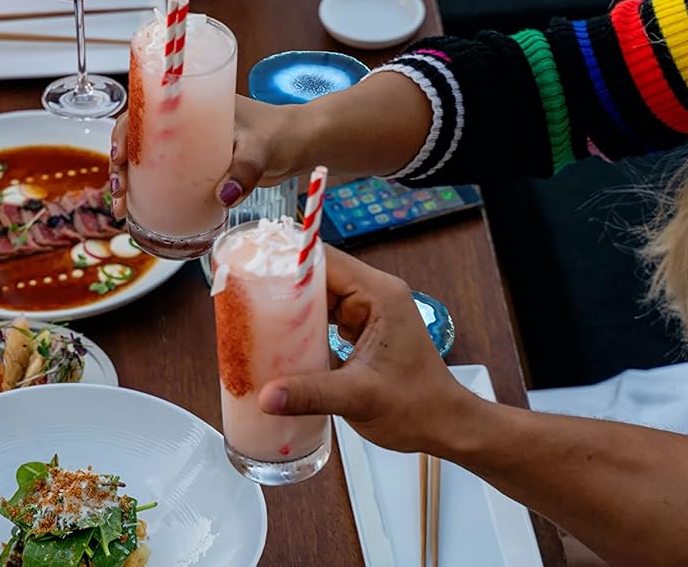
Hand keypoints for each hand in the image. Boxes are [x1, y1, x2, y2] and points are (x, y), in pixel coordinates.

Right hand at [108, 95, 305, 217]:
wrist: (301, 146)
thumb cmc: (283, 134)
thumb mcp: (263, 148)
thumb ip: (245, 170)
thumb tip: (223, 197)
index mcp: (193, 103)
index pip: (146, 108)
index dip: (124, 129)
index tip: (118, 154)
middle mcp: (185, 122)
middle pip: (138, 137)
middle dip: (119, 163)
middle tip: (119, 191)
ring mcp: (189, 144)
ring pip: (146, 158)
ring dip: (128, 180)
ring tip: (121, 209)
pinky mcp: (197, 165)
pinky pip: (163, 174)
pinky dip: (146, 190)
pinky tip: (137, 210)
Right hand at [257, 247, 476, 453]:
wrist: (445, 426)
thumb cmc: (418, 408)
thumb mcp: (359, 399)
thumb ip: (311, 394)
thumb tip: (265, 396)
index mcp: (379, 294)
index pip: (324, 260)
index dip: (286, 263)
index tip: (250, 271)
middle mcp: (374, 293)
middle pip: (316, 273)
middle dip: (281, 285)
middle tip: (243, 298)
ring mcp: (368, 309)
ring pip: (318, 294)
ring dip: (289, 305)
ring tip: (252, 314)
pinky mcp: (361, 327)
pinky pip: (323, 314)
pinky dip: (301, 324)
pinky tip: (277, 336)